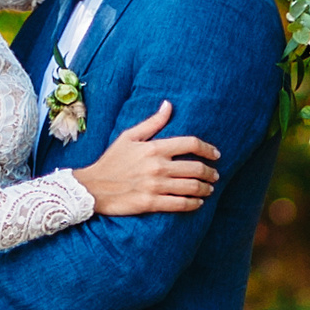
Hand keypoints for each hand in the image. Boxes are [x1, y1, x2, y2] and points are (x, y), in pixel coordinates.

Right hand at [75, 98, 221, 219]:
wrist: (92, 187)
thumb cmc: (111, 161)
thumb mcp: (129, 137)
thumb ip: (152, 122)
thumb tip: (169, 104)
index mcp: (154, 148)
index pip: (190, 144)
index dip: (208, 149)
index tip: (216, 154)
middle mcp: (157, 166)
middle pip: (195, 168)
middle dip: (210, 172)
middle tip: (215, 174)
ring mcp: (155, 186)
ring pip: (191, 187)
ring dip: (205, 188)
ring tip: (210, 189)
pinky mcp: (151, 203)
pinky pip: (180, 204)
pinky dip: (193, 204)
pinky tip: (198, 203)